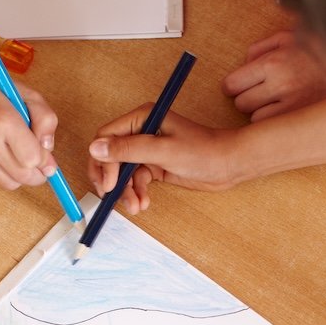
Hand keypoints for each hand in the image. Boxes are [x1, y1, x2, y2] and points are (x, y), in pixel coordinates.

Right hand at [0, 70, 59, 188]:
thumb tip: (48, 150)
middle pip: (23, 176)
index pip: (32, 158)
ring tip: (25, 161)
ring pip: (10, 183)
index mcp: (5, 121)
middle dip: (38, 174)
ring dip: (23, 177)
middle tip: (43, 164)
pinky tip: (10, 156)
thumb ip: (46, 120)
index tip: (47, 154)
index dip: (45, 160)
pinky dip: (8, 172)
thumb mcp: (29, 95)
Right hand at [86, 108, 245, 216]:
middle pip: (111, 156)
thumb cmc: (204, 151)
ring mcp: (148, 149)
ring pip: (123, 172)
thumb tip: (96, 147)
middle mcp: (142, 131)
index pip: (106, 137)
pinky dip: (137, 192)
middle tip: (114, 197)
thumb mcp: (163, 151)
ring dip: (126, 191)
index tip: (109, 183)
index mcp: (142, 118)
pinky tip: (143, 202)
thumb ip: (129, 149)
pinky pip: (136, 180)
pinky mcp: (155, 165)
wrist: (229, 165)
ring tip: (136, 206)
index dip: (103, 161)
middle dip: (112, 179)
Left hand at [224, 30, 325, 121]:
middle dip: (249, 99)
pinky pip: (279, 131)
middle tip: (265, 95)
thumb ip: (266, 46)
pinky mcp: (308, 122)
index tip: (242, 87)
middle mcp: (282, 86)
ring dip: (263, 115)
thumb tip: (246, 60)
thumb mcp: (295, 35)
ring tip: (282, 104)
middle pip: (242, 104)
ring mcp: (295, 107)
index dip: (235, 87)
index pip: (232, 84)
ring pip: (257, 121)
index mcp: (275, 61)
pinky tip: (292, 115)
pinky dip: (280, 126)